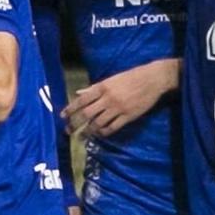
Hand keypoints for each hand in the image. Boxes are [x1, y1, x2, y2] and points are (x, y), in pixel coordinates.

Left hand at [64, 59, 179, 138]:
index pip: (82, 100)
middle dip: (76, 123)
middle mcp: (108, 98)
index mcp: (102, 87)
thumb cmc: (131, 77)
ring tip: (82, 137)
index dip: (71, 109)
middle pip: (87, 114)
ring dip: (88, 132)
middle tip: (69, 131)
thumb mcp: (111, 79)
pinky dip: (104, 132)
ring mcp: (118, 108)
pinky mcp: (128, 116)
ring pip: (99, 123)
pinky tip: (100, 134)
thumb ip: (94, 88)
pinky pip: (113, 127)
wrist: (152, 79)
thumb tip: (79, 93)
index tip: (63, 117)